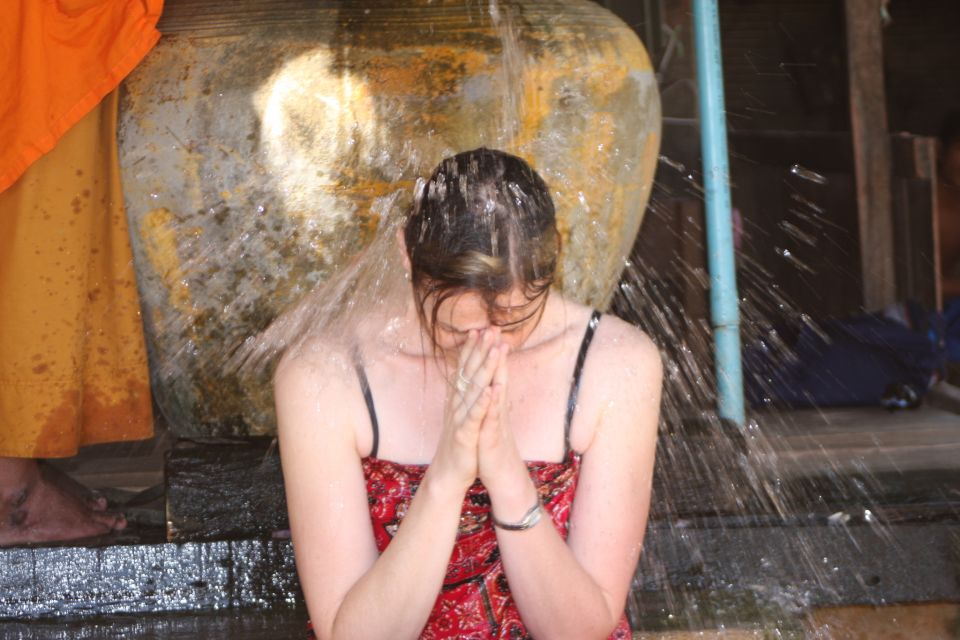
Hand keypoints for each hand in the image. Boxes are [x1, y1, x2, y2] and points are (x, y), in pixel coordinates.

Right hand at [428, 329, 501, 493]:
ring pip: (474, 389)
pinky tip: (491, 389)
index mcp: (458, 400)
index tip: (479, 328)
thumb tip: (467, 378)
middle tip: (489, 328)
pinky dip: (482, 403)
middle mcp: (457, 405)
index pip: (465, 369)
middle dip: (480, 350)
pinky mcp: (465, 435)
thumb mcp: (463, 416)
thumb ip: (465, 396)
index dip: (472, 349)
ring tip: (494, 349)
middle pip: (469, 372)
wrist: (449, 474)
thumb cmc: (460, 444)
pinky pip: (475, 416)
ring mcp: (461, 418)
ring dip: (484, 368)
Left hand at [477, 340, 524, 491]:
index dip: (486, 351)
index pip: (489, 372)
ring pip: (498, 391)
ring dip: (498, 370)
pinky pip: (493, 417)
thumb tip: (485, 381)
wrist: (501, 474)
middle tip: (494, 327)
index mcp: (491, 402)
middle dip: (494, 352)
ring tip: (499, 349)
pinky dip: (493, 403)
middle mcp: (495, 407)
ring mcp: (495, 420)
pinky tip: (494, 389)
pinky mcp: (492, 436)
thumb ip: (487, 399)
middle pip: (496, 374)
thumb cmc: (491, 445)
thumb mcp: (486, 418)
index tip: (483, 328)